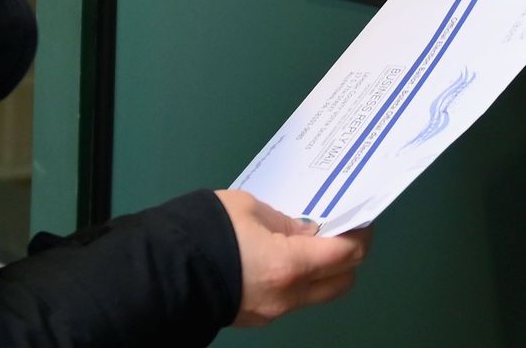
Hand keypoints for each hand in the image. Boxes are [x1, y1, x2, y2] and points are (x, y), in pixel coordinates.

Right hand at [214, 190, 372, 327]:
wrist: (166, 269)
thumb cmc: (205, 231)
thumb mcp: (250, 208)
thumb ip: (286, 221)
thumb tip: (306, 230)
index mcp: (291, 264)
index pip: (346, 253)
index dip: (359, 234)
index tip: (359, 219)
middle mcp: (289, 295)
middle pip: (342, 281)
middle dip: (349, 256)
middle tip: (340, 231)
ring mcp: (273, 311)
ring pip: (318, 294)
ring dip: (323, 271)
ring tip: (310, 244)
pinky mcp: (256, 317)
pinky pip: (292, 300)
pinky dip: (298, 280)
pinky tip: (283, 258)